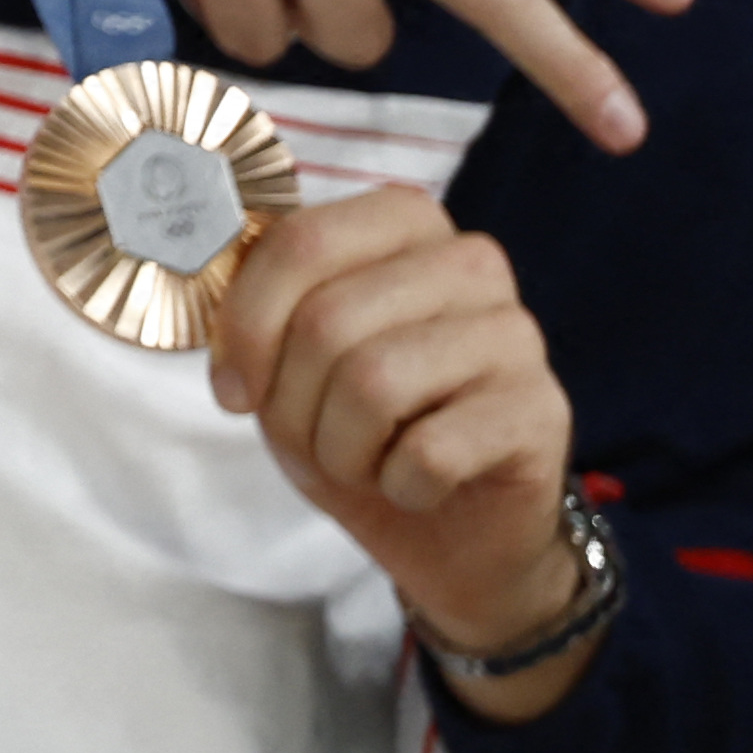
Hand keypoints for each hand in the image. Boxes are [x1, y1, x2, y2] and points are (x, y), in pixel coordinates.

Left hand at [209, 187, 592, 712]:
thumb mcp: (286, 362)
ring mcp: (516, 333)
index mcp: (402, 223)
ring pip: (375, 383)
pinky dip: (399, 485)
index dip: (247, 326)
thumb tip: (210, 279)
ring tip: (362, 462)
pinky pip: (430, 451)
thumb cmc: (358, 428)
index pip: (300, 242)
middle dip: (293, 405)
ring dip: (341, 449)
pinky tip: (418, 484)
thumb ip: (258, 306)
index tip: (236, 390)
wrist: (449, 529)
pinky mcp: (542, 410)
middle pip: (329, 320)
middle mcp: (469, 262)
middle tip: (311, 441)